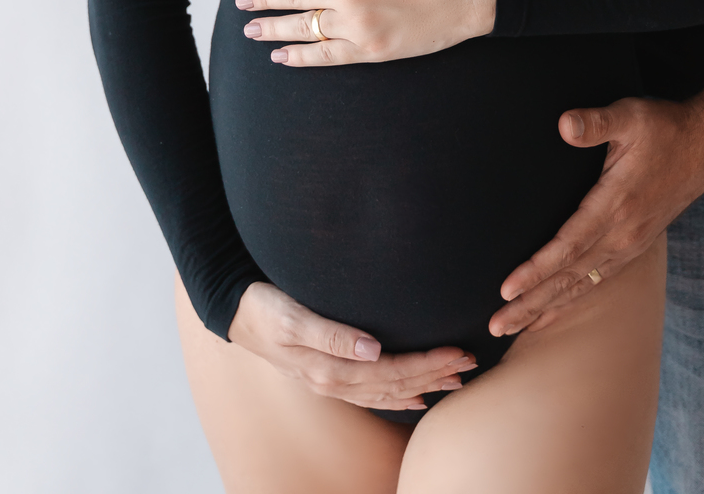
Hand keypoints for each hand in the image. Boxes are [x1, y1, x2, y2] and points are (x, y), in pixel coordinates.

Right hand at [228, 281, 475, 409]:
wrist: (233, 311)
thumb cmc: (264, 307)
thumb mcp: (293, 316)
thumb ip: (331, 334)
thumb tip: (373, 349)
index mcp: (329, 369)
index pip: (391, 371)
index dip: (426, 364)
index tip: (458, 352)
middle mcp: (333, 381)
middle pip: (394, 385)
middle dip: (433, 375)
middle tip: (470, 364)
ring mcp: (330, 381)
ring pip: (386, 391)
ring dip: (422, 385)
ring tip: (454, 379)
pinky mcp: (327, 373)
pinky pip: (370, 392)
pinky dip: (397, 395)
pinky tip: (415, 397)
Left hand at [488, 95, 703, 337]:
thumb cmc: (665, 129)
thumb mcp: (631, 116)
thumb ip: (597, 122)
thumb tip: (564, 124)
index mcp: (617, 205)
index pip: (569, 247)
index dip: (536, 270)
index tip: (506, 289)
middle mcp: (623, 234)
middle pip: (570, 277)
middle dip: (531, 303)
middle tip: (495, 326)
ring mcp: (630, 244)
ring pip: (582, 284)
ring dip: (546, 307)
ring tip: (513, 327)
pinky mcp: (634, 245)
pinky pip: (597, 280)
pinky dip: (571, 299)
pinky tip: (552, 310)